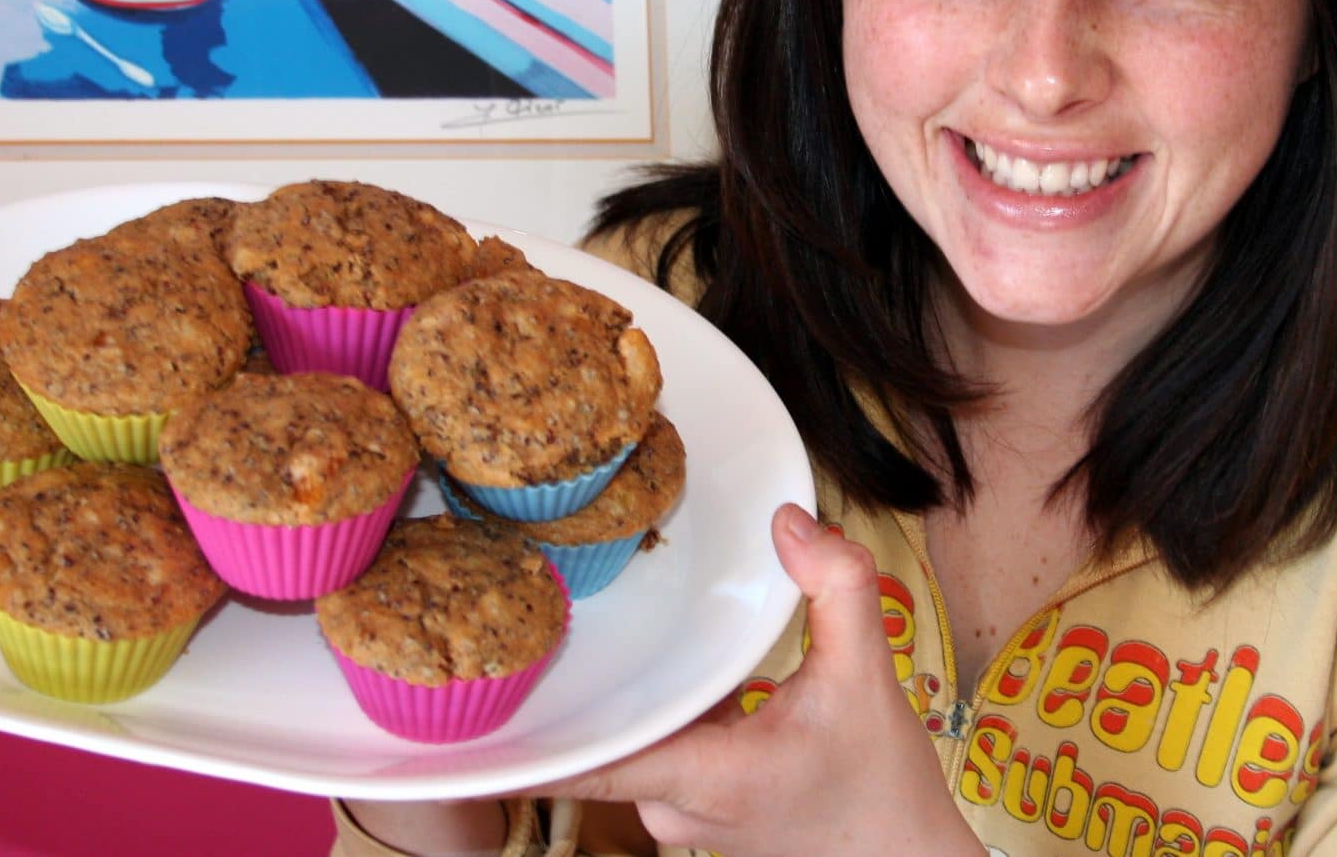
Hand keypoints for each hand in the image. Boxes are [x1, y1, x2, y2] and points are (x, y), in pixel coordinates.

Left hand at [556, 504, 983, 855]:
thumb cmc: (882, 788)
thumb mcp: (869, 677)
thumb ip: (837, 589)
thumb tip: (789, 521)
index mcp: (703, 777)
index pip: (587, 768)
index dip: (518, 752)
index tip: (455, 731)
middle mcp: (674, 806)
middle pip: (595, 740)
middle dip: (567, 682)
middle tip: (523, 613)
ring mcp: (680, 816)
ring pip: (625, 744)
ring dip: (612, 695)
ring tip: (574, 624)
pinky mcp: (693, 810)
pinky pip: (649, 752)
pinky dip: (648, 710)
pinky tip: (649, 664)